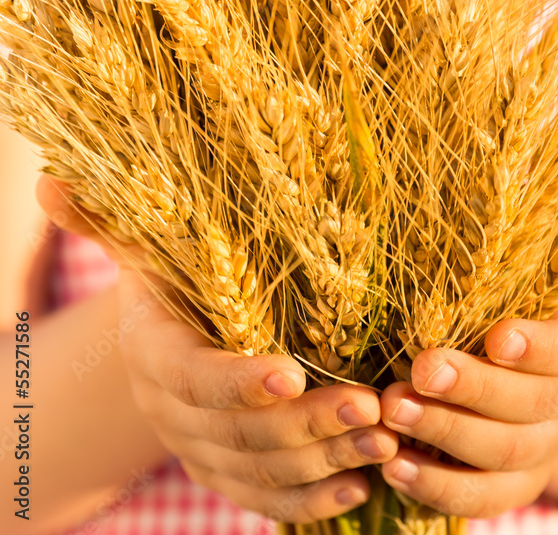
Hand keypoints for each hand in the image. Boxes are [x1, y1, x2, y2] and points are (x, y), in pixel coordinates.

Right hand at [36, 176, 398, 523]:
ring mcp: (199, 448)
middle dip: (305, 422)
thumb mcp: (146, 244)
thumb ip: (109, 218)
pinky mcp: (227, 472)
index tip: (292, 372)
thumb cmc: (172, 274)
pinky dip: (311, 504)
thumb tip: (51, 179)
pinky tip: (359, 486)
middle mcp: (171, 410)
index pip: (192, 377)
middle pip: (237, 432)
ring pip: (260, 469)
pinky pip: (265, 501)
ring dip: (324, 460)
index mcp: (154, 352)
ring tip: (383, 439)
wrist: (170, 332)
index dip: (236, 380)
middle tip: (368, 405)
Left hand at [380, 186, 557, 517]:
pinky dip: (437, 487)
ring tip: (392, 408)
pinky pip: (477, 496)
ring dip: (444, 434)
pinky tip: (395, 464)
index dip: (537, 348)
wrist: (538, 382)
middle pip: (525, 408)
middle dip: (472, 390)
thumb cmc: (532, 307)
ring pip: (497, 454)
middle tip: (419, 368)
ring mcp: (534, 450)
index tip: (497, 336)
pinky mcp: (503, 484)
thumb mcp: (555, 270)